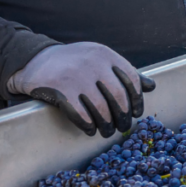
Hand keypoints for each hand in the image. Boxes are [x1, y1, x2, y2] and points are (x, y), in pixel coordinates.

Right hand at [6, 43, 154, 137]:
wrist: (34, 60)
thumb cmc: (73, 64)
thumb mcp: (99, 61)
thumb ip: (124, 72)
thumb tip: (151, 86)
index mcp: (106, 55)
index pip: (132, 80)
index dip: (137, 101)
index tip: (136, 113)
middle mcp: (93, 63)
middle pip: (118, 97)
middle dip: (123, 117)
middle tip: (122, 127)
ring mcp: (76, 76)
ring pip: (101, 109)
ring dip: (106, 125)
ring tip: (107, 131)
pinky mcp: (60, 89)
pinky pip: (81, 114)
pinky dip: (88, 125)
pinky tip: (90, 129)